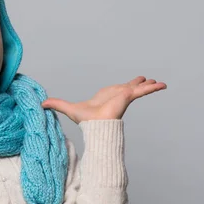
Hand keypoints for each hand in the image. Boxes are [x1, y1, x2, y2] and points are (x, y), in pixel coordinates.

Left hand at [41, 76, 166, 123]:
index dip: (124, 86)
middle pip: (131, 86)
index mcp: (108, 96)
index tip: (131, 84)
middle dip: (139, 83)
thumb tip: (41, 103)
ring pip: (139, 87)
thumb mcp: (69, 108)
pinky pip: (143, 90)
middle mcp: (118, 95)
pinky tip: (162, 85)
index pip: (118, 90)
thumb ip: (57, 104)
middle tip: (146, 79)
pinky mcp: (128, 96)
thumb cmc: (86, 120)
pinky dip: (153, 87)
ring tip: (159, 82)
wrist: (95, 125)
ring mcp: (124, 95)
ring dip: (149, 85)